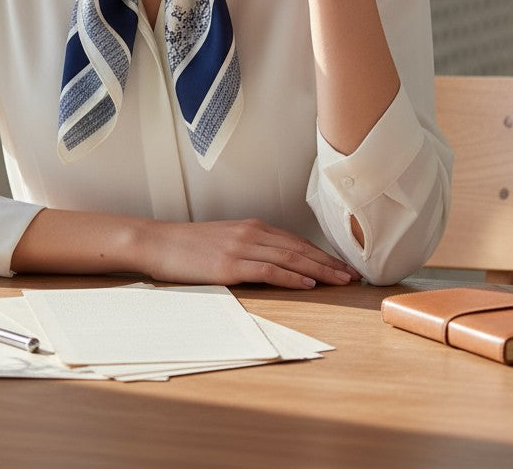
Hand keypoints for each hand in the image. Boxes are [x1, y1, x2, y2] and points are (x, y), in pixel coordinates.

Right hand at [141, 218, 360, 288]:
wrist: (158, 242)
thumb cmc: (188, 246)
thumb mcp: (224, 240)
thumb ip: (250, 248)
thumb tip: (275, 264)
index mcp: (251, 227)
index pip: (296, 241)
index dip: (322, 254)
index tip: (343, 266)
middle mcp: (251, 233)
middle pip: (299, 248)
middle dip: (329, 263)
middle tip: (353, 275)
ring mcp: (241, 248)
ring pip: (290, 258)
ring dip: (319, 271)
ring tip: (341, 281)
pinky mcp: (230, 265)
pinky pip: (269, 270)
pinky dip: (291, 277)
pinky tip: (308, 284)